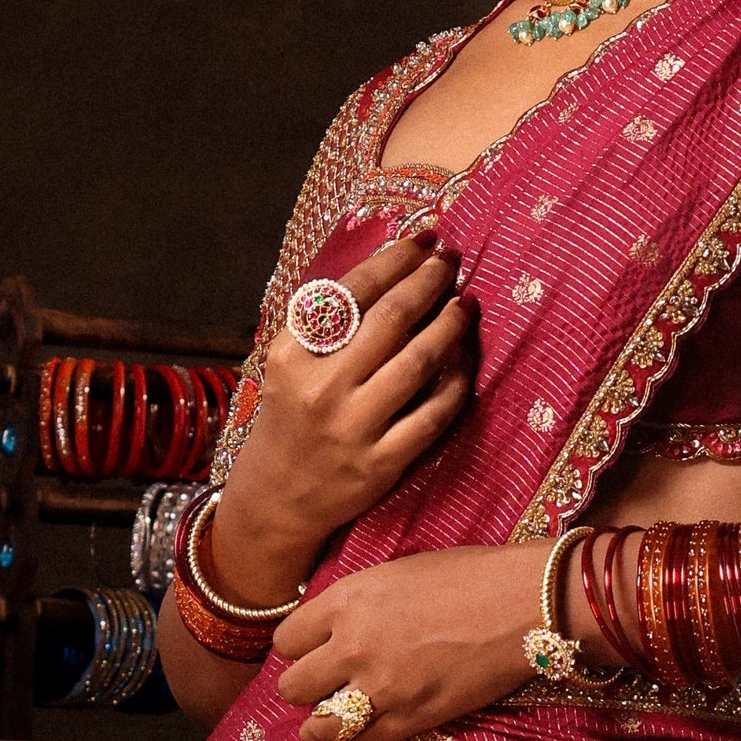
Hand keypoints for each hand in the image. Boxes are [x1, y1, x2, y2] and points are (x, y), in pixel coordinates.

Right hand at [208, 234, 471, 601]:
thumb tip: (391, 269)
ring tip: (464, 304)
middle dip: (428, 282)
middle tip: (451, 263)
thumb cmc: (291, 418)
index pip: (350, 291)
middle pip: (389, 320)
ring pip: (418, 363)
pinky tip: (464, 362)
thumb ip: (328, 324)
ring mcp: (352, 427)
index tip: (423, 240)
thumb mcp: (290, 366)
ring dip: (449, 326)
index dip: (394, 260)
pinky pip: (433, 415)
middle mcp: (320, 388)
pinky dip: (455, 384)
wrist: (276, 499)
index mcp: (292, 354)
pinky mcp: (380, 463)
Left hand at [276, 545, 547, 740]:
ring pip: (317, 726)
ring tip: (325, 726)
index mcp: (347, 600)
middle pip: (292, 686)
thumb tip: (339, 625)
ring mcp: (381, 688)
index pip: (286, 640)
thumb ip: (360, 602)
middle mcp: (353, 646)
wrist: (524, 604)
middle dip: (303, 688)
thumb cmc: (471, 576)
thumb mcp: (398, 572)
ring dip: (316, 727)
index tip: (312, 653)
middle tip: (323, 688)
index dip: (298, 649)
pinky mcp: (411, 719)